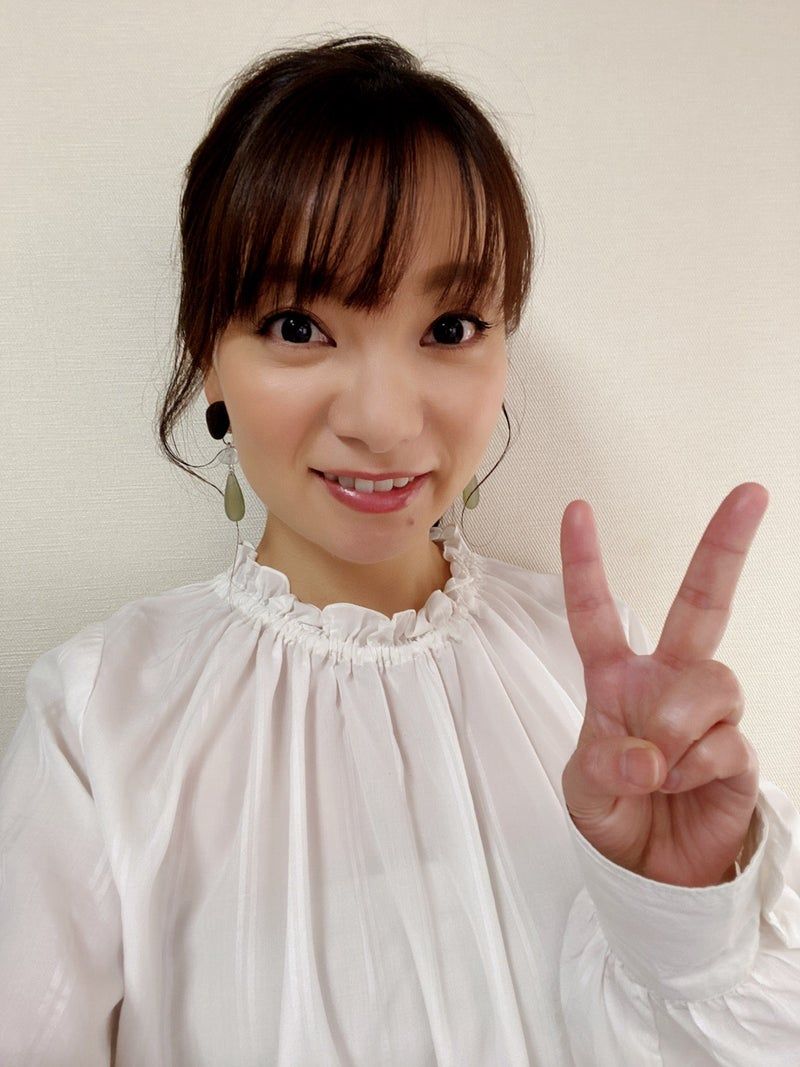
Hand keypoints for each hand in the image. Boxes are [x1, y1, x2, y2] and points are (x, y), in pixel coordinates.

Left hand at [560, 482, 768, 886]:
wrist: (653, 874)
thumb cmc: (614, 814)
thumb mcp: (585, 789)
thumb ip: (605, 765)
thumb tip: (651, 756)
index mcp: (617, 678)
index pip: (597, 613)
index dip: (585, 563)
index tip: (577, 509)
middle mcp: (668, 682)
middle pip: (702, 604)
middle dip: (724, 547)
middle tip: (750, 492)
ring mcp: (707, 714)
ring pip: (712, 682)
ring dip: (678, 726)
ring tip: (658, 769)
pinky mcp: (738, 752)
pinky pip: (724, 742)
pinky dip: (692, 770)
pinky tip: (682, 787)